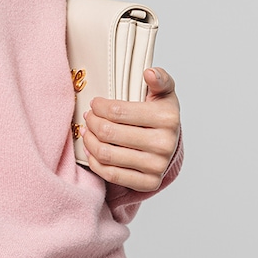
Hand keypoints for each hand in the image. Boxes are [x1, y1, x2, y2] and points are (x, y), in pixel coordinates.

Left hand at [82, 67, 180, 193]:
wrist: (169, 144)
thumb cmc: (160, 114)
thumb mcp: (163, 93)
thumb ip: (159, 79)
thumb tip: (149, 73)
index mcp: (168, 118)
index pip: (117, 112)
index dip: (99, 107)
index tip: (94, 104)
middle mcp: (165, 144)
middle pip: (108, 133)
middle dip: (91, 122)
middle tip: (88, 117)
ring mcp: (157, 166)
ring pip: (106, 154)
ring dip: (89, 141)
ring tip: (87, 131)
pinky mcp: (149, 183)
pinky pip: (111, 175)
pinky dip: (95, 161)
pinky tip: (92, 149)